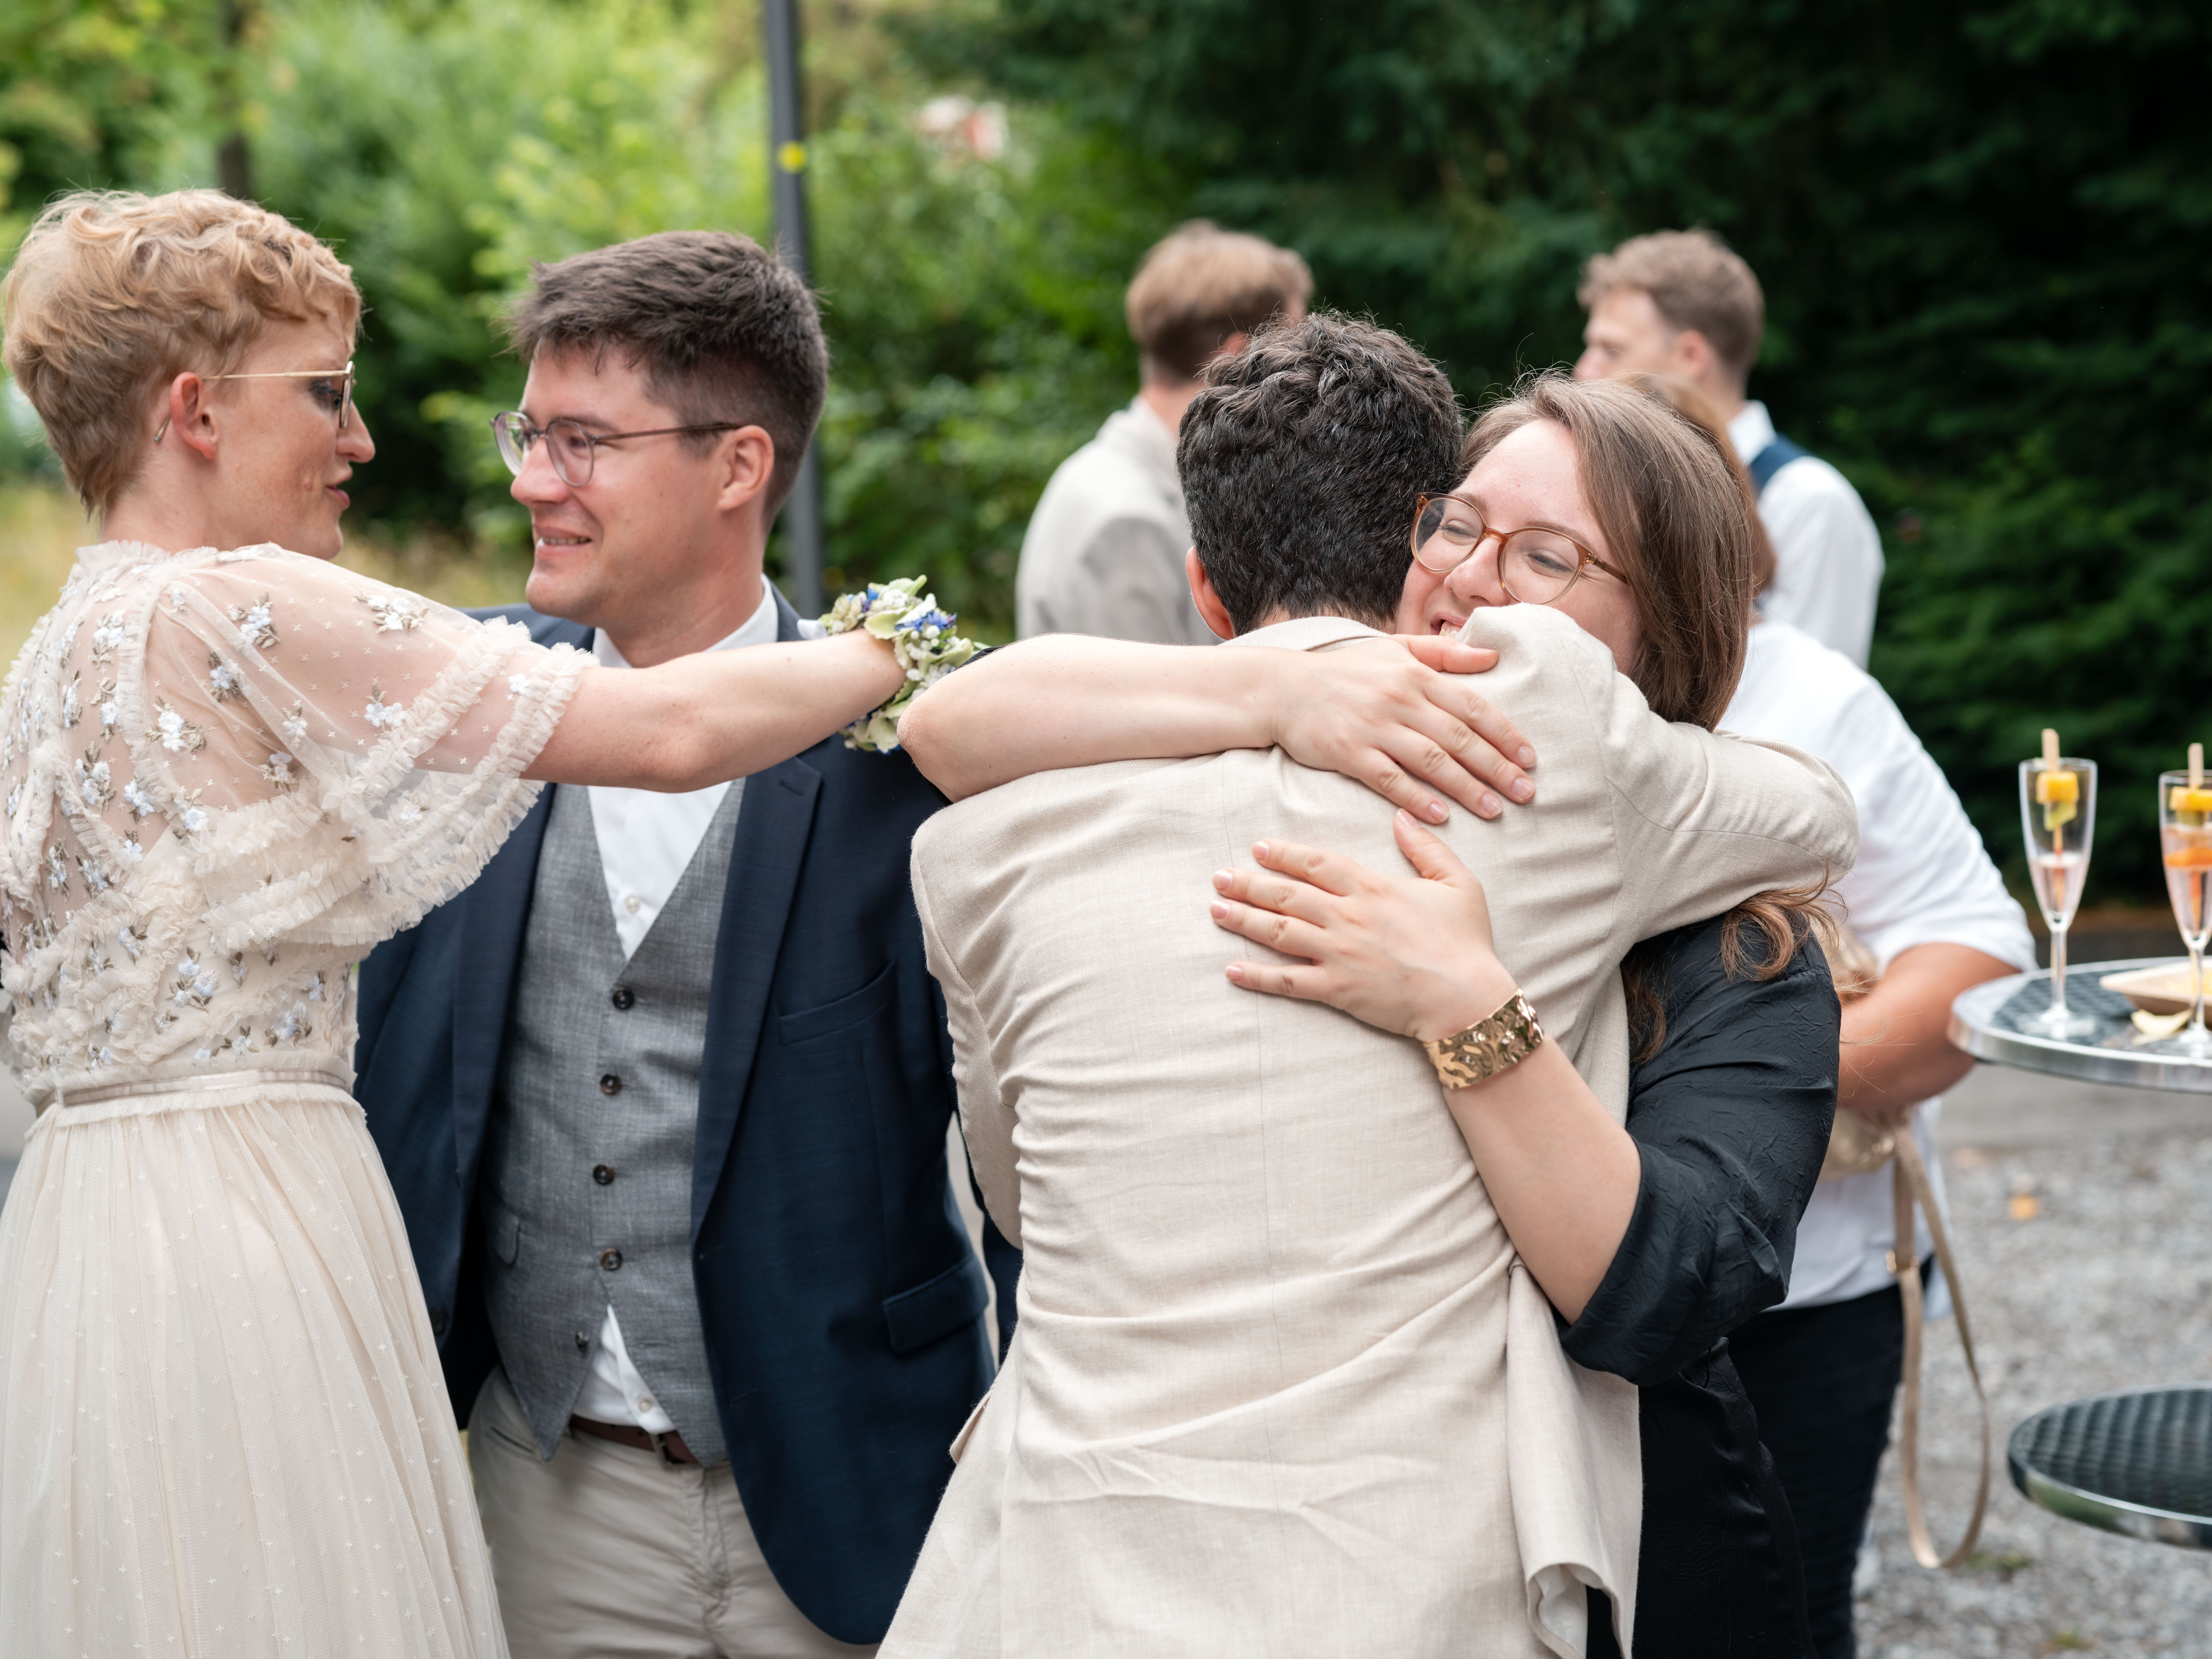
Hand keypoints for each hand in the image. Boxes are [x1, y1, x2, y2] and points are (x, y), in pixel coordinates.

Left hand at [1208, 812, 1520, 1040]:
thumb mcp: (1459, 884)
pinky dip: (1257, 976)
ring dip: (1243, 920)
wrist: (1467, 998)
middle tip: (1220, 877)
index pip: (1316, 862)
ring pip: (1279, 931)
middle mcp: (1347, 916)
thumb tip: (1402, 816)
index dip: (1284, 854)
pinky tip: (1232, 970)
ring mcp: (1338, 953)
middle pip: (1287, 894)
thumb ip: (1427, 848)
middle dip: (1249, 884)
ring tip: (1216, 911)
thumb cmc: (1465, 942)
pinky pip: (1287, 982)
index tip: (1258, 847)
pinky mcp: (1337, 989)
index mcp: (1372, 888)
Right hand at [1264, 635, 1535, 822]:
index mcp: (1416, 675)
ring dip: (1467, 788)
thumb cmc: (1344, 670)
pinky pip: (1391, 780)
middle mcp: (1400, 700)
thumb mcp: (1396, 649)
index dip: (1505, 733)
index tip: (1530, 758)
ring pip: (1432, 762)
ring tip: (1495, 809)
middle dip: (1497, 768)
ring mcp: (1374, 728)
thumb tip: (1493, 655)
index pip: (1472, 706)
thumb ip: (1444, 654)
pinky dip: (1417, 798)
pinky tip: (1440, 815)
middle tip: (1526, 793)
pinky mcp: (1349, 754)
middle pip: (1460, 738)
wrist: (1282, 689)